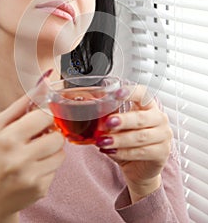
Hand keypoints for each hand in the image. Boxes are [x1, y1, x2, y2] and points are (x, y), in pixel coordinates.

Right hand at [0, 78, 64, 221]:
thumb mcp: (1, 126)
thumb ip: (24, 103)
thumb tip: (47, 81)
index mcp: (7, 138)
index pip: (45, 116)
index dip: (46, 116)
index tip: (40, 120)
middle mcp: (18, 159)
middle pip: (57, 136)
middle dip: (50, 135)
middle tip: (38, 138)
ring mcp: (30, 177)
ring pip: (62, 153)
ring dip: (53, 151)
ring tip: (36, 154)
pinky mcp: (40, 190)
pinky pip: (57, 170)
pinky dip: (49, 167)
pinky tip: (34, 169)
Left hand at [96, 84, 172, 201]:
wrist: (138, 167)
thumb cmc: (128, 142)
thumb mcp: (118, 128)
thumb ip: (110, 119)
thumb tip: (96, 113)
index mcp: (148, 106)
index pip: (143, 94)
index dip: (130, 93)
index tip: (116, 94)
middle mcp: (159, 118)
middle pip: (141, 117)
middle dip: (123, 120)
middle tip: (107, 122)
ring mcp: (163, 135)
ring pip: (141, 136)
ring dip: (120, 139)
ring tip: (103, 141)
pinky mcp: (162, 152)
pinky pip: (142, 151)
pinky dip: (124, 152)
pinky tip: (111, 152)